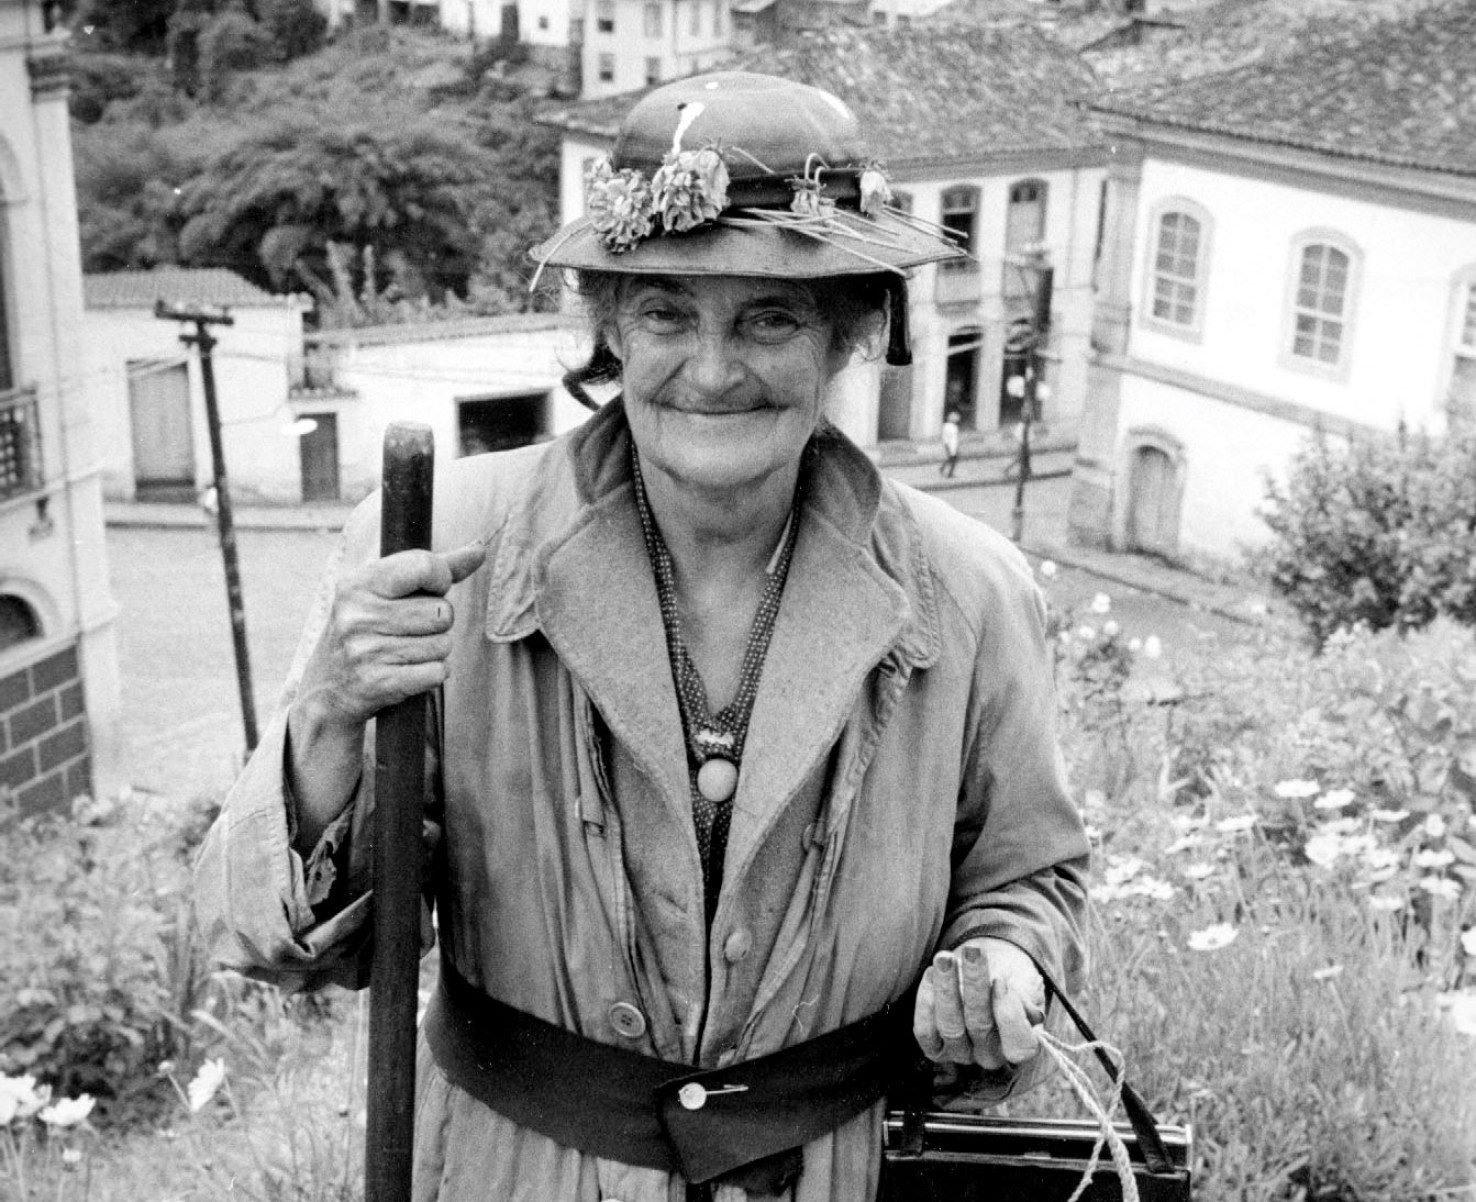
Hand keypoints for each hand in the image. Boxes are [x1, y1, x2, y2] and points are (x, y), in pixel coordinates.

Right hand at [296, 540, 485, 732]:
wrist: (326, 690)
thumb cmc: (367, 631)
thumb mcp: (385, 593)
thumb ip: (435, 568)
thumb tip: (479, 549)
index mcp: (358, 584)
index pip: (423, 565)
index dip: (441, 578)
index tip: (432, 589)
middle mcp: (357, 615)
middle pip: (442, 612)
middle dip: (438, 623)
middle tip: (412, 629)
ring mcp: (365, 651)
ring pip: (443, 645)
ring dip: (434, 651)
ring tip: (406, 652)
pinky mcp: (378, 683)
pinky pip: (437, 673)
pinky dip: (431, 674)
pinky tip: (408, 672)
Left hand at [913, 938, 1045, 1069]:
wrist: (988, 970)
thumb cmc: (1011, 977)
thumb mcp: (1025, 982)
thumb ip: (1024, 997)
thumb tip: (1022, 1007)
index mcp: (1021, 1048)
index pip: (1019, 1047)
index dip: (1009, 1015)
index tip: (1000, 980)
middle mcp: (991, 1056)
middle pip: (980, 1025)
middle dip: (974, 985)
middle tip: (971, 952)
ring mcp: (961, 1054)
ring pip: (950, 1027)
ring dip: (946, 988)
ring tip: (945, 958)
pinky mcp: (935, 1048)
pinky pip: (925, 1030)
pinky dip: (926, 1001)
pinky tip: (931, 973)